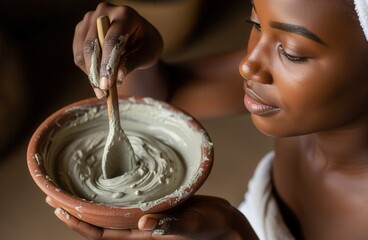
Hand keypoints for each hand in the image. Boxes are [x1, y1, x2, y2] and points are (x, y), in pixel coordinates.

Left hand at [46, 195, 257, 239]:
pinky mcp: (156, 205)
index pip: (102, 234)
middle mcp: (139, 227)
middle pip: (99, 223)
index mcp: (143, 235)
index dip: (79, 223)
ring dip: (90, 201)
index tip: (59, 209)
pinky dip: (113, 193)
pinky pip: (127, 202)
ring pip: (110, 212)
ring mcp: (146, 216)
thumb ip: (170, 225)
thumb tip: (144, 222)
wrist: (224, 223)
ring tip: (73, 188)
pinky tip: (109, 182)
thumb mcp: (192, 224)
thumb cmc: (210, 227)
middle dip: (76, 210)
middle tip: (54, 194)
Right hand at [73, 2, 162, 98]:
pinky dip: (87, 70)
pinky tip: (98, 80)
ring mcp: (90, 19)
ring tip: (102, 91)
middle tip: (103, 93)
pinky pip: (79, 54)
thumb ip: (133, 62)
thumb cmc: (146, 44)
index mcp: (125, 14)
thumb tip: (117, 77)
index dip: (108, 64)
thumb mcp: (148, 53)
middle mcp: (104, 12)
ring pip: (83, 51)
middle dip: (96, 72)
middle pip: (93, 45)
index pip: (111, 40)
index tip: (107, 85)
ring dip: (90, 73)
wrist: (138, 36)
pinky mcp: (81, 30)